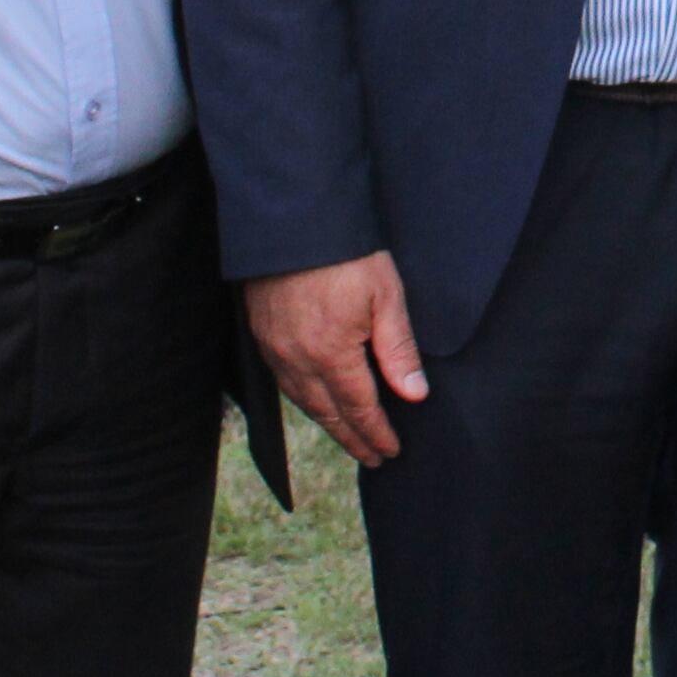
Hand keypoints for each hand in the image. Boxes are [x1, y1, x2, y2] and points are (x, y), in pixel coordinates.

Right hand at [243, 252, 426, 467]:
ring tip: (348, 437)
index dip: (376, 433)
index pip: (359, 409)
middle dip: (352, 439)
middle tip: (373, 457)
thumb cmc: (346, 253)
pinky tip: (315, 402)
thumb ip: (399, 350)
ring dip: (327, 424)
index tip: (390, 451)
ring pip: (303, 402)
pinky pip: (284, 382)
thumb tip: (414, 395)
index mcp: (331, 354)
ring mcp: (275, 349)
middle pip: (327, 414)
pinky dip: (304, 401)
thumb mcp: (386, 296)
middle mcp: (297, 360)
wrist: (294, 219)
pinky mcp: (262, 335)